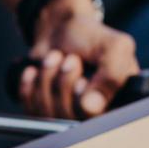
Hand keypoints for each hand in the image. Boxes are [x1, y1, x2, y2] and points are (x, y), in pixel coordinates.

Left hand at [18, 0, 136, 119]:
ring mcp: (67, 114)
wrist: (60, 26)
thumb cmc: (90, 36)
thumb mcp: (114, 46)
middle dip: (64, 82)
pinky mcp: (44, 110)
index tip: (81, 79)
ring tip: (56, 58)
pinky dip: (29, 85)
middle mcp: (95, 114)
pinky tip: (36, 71)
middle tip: (70, 59)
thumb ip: (112, 76)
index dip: (83, 101)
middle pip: (70, 117)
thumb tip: (90, 108)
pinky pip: (31, 109)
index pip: (98, 121)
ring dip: (47, 78)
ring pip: (49, 113)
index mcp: (119, 103)